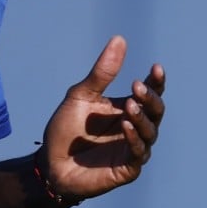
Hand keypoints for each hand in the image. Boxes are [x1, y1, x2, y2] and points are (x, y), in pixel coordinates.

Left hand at [40, 35, 165, 201]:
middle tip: (136, 87)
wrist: (50, 163)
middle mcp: (135, 128)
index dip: (157, 81)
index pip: (150, 93)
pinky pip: (138, 152)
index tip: (156, 67)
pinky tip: (125, 126)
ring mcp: (133, 148)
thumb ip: (102, 72)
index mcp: (127, 108)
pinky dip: (134, 139)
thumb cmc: (66, 130)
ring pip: (151, 132)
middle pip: (156, 111)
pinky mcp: (127, 168)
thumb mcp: (82, 95)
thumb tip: (119, 39)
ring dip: (142, 118)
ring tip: (129, 106)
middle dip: (150, 98)